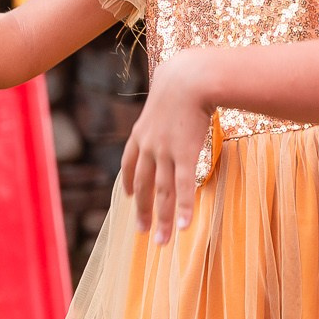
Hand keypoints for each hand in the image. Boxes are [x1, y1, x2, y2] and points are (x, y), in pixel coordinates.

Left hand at [120, 50, 214, 244]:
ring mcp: (164, 153)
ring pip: (162, 193)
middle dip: (144, 212)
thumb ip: (166, 109)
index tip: (130, 197)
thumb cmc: (182, 80)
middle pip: (144, 187)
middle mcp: (148, 147)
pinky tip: (184, 227)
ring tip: (162, 241)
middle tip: (143, 233)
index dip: (130, 182)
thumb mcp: (165, 96)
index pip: (130, 164)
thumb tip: (175, 103)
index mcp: (140, 133)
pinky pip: (183, 188)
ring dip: (163, 219)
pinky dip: (183, 209)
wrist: (188, 77)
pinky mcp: (184, 155)